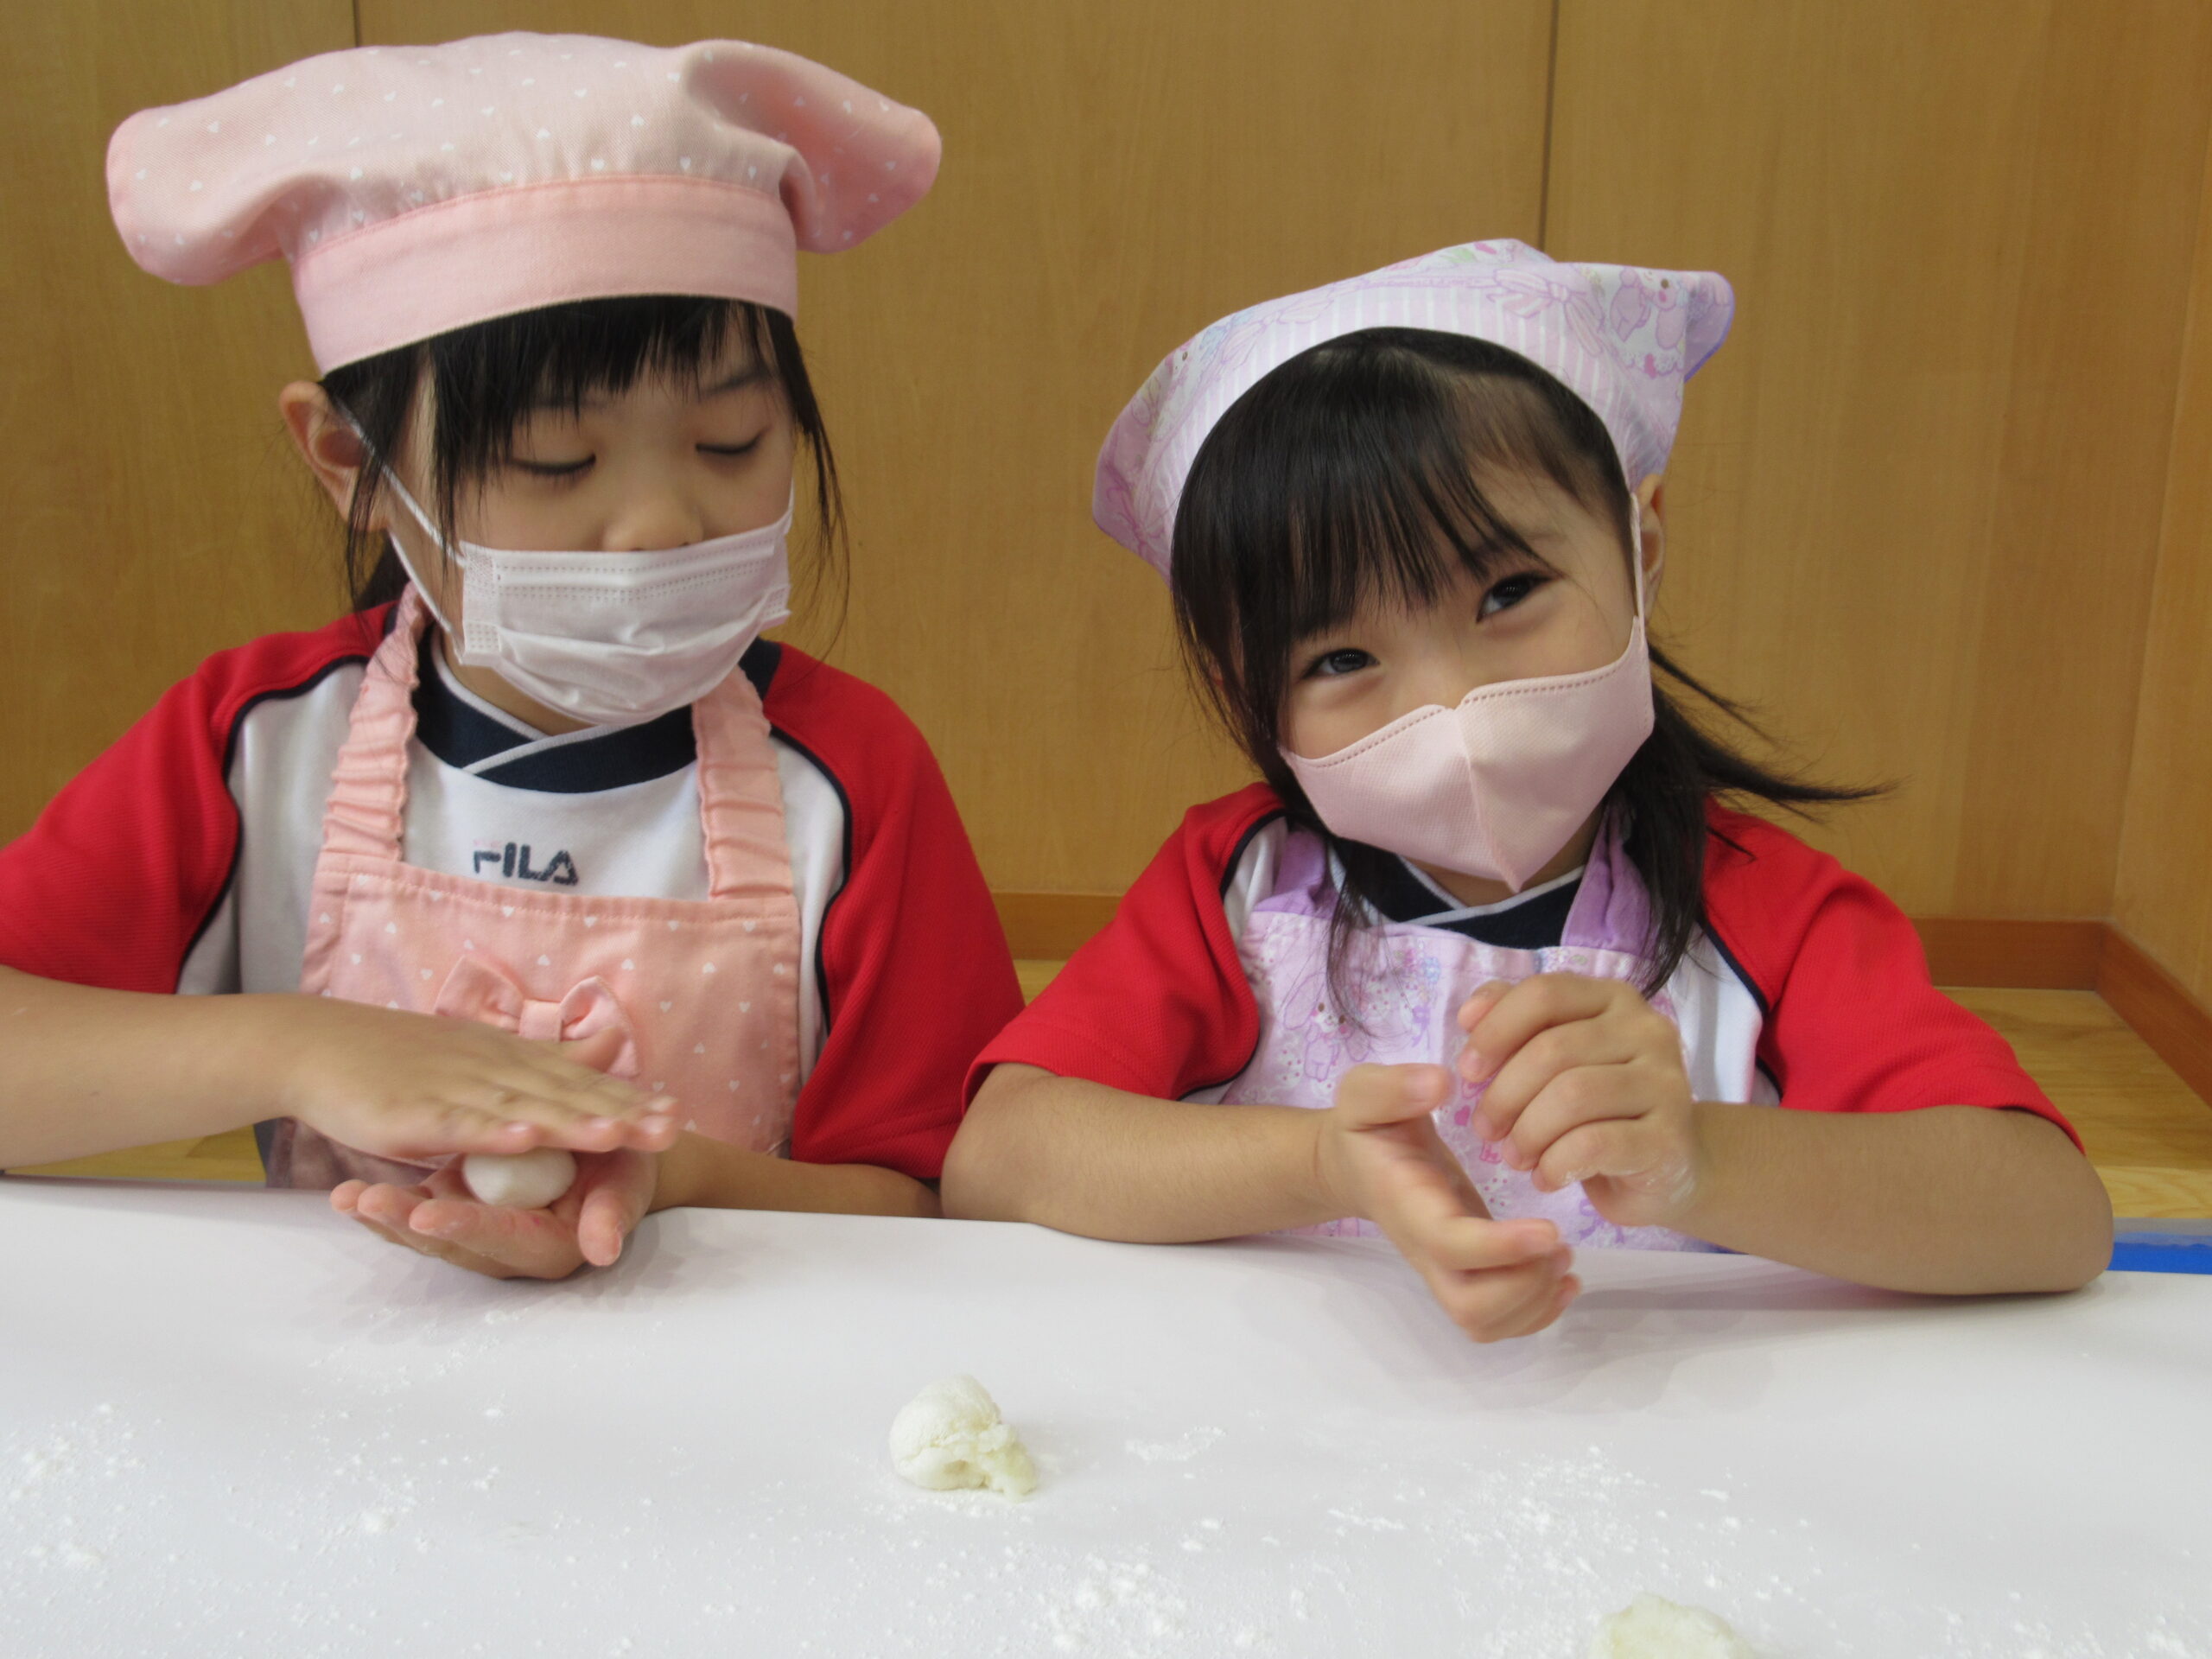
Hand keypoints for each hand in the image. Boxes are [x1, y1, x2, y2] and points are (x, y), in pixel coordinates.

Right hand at [256, 996, 679, 1162]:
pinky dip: (493, 1131)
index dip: (628, 1099)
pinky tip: (526, 1138)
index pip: (580, 1082)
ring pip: (523, 1108)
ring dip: (571, 1122)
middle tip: (672, 1129)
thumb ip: (541, 1061)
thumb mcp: (483, 1055)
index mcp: (509, 1061)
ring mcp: (455, 1090)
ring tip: (618, 1136)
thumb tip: (607, 1043)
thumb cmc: (401, 1060)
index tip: (677, 1114)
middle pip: (565, 1096)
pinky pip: (460, 1124)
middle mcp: (492, 1070)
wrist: (319, 1046)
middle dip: (620, 1114)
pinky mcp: (415, 1114)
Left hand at [331, 1147, 658, 1279]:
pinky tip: (348, 1193)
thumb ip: (614, 1212)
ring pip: (429, 1232)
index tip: (427, 1215)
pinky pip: (423, 1211)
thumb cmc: (627, 1165)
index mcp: (549, 1245)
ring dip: (386, 1216)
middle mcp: (509, 1248)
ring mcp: (481, 1228)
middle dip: (405, 1222)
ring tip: (345, 1197)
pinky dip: (389, 1203)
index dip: (465, 1225)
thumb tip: (602, 1249)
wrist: (617, 1151)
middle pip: (452, 1243)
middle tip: (364, 1200)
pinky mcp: (465, 1206)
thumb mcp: (629, 1179)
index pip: (501, 1237)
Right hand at [1314, 1063, 1577, 1342]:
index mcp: (1408, 1205)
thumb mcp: (1365, 1095)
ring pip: (1486, 1322)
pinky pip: (1497, 1320)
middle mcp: (1426, 1249)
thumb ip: (1393, 1087)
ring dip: (1535, 1300)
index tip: (1550, 1228)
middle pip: (1470, 1307)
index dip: (1501, 1247)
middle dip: (1524, 1286)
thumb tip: (1440, 1083)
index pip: (1451, 1244)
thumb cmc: (1367, 1129)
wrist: (1354, 1165)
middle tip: (1558, 1243)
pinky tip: (1562, 1276)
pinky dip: (1538, 1312)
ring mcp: (1445, 1268)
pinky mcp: (1466, 1272)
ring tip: (1562, 1255)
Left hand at [1456, 974, 1701, 1229]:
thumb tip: (1470, 1015)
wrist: (1669, 1166)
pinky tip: (1545, 1177)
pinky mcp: (1669, 1138)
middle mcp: (1647, 1031)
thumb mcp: (1558, 1058)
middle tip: (1486, 1129)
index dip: (1495, 1029)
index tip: (1468, 1070)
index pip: (1544, 994)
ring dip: (1527, 1133)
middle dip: (1504, 1094)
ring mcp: (1666, 1083)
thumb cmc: (1600, 1107)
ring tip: (1515, 1157)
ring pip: (1572, 1096)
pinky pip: (1593, 1145)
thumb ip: (1517, 1024)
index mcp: (1614, 1000)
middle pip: (1551, 1050)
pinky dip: (1555, 1165)